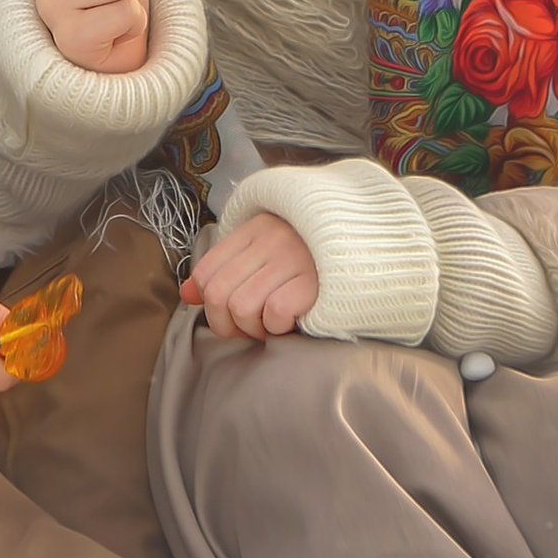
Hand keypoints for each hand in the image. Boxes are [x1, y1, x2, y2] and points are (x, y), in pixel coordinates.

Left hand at [184, 210, 318, 340]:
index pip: (206, 272)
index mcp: (254, 227)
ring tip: (272, 325)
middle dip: (228, 324)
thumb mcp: (266, 251)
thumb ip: (227, 269)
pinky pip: (275, 313)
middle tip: (250, 329)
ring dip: (254, 328)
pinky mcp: (315, 280)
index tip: (230, 316)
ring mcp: (293, 257)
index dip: (210, 304)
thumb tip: (188, 294)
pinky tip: (293, 321)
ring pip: (242, 307)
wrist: (370, 247)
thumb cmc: (313, 257)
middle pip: (218, 294)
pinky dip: (279, 327)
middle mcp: (270, 238)